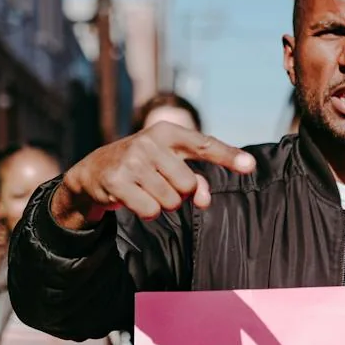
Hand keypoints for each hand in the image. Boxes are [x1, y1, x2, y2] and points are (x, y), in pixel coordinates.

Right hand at [50, 122, 256, 229]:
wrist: (93, 171)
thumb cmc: (141, 167)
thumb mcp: (167, 164)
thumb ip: (194, 179)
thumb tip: (205, 199)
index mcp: (166, 132)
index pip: (204, 145)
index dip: (229, 157)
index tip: (250, 166)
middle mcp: (149, 142)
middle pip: (188, 184)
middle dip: (178, 193)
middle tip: (159, 184)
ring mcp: (132, 161)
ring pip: (170, 201)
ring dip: (162, 204)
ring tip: (145, 190)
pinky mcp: (117, 181)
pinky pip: (151, 211)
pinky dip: (147, 212)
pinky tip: (134, 200)